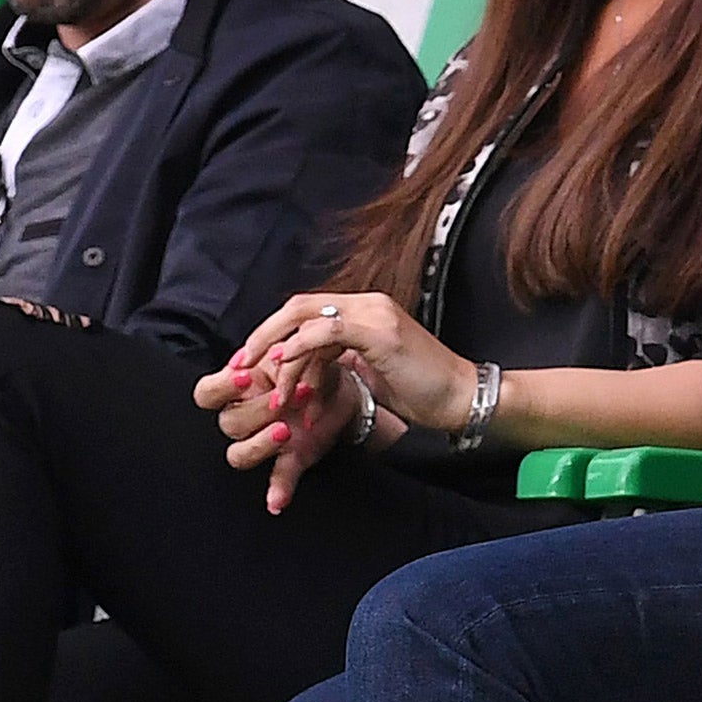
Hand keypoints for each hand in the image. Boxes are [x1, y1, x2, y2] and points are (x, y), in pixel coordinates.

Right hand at [204, 352, 360, 514]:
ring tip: (285, 429)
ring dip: (259, 444)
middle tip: (283, 397)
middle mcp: (244, 416)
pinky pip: (278, 477)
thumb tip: (260, 359)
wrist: (348, 382)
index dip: (221, 387)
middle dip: (256, 410)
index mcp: (238, 388)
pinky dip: (277, 491)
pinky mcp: (290, 457)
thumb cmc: (313, 361)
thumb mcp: (295, 352)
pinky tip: (277, 502)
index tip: (245, 375)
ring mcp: (264, 440)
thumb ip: (277, 357)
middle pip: (228, 423)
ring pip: (239, 454)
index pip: (206, 394)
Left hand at [206, 291, 476, 437]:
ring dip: (283, 360)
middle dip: (264, 336)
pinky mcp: (380, 331)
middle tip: (241, 366)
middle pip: (299, 306)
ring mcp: (375, 314)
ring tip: (279, 397)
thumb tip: (302, 365)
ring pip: (307, 321)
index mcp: (365, 309)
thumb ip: (339, 358)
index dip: (273, 331)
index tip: (252, 361)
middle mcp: (368, 303)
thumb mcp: (370, 369)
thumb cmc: (419, 390)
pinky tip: (290, 376)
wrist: (460, 397)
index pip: (307, 309)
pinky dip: (301, 351)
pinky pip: (326, 332)